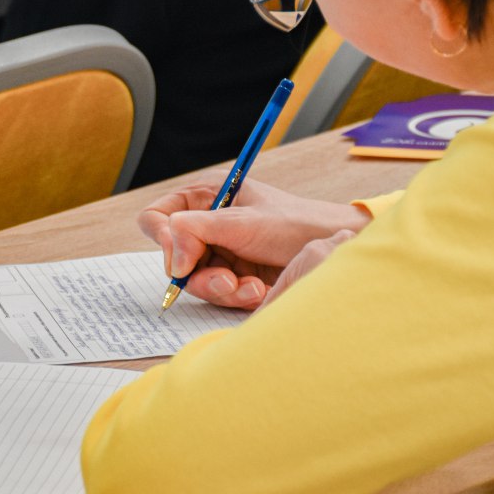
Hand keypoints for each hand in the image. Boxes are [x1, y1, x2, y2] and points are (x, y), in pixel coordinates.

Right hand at [138, 176, 369, 309]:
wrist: (334, 249)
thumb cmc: (297, 224)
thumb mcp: (245, 223)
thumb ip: (199, 231)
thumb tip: (172, 257)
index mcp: (206, 197)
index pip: (158, 217)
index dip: (165, 239)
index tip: (183, 260)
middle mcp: (208, 224)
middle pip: (175, 257)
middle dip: (200, 274)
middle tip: (227, 281)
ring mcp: (220, 251)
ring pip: (195, 280)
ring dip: (221, 289)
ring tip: (249, 288)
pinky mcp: (234, 275)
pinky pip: (218, 294)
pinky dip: (236, 296)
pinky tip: (260, 290)